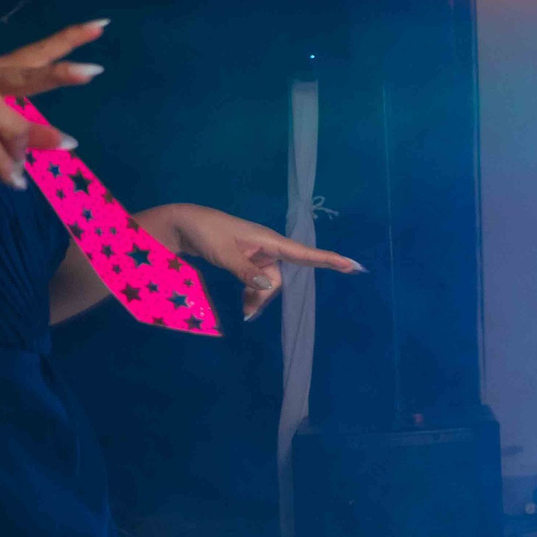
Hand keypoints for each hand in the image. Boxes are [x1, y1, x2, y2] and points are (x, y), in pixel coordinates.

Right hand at [0, 19, 104, 186]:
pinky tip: (16, 180)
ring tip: (65, 147)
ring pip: (11, 125)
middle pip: (25, 77)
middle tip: (92, 72)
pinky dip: (3, 167)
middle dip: (58, 75)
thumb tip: (53, 144)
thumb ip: (13, 123)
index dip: (67, 40)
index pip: (35, 53)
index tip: (102, 26)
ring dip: (33, 144)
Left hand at [138, 203, 362, 320]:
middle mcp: (268, 247)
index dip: (329, 260)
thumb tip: (269, 287)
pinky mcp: (248, 259)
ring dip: (258, 296)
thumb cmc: (205, 232)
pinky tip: (244, 302)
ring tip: (243, 310)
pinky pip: (258, 279)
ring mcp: (258, 254)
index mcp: (268, 240)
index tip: (353, 266)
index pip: (304, 253)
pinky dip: (253, 291)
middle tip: (247, 312)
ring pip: (269, 281)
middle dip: (268, 295)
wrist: (183, 223)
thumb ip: (246, 271)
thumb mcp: (224, 253)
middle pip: (281, 276)